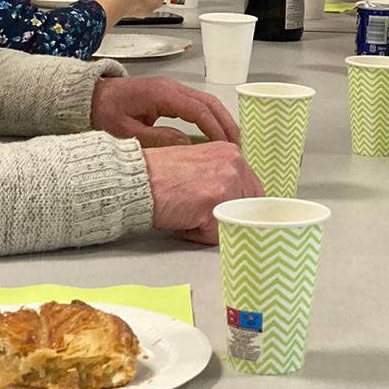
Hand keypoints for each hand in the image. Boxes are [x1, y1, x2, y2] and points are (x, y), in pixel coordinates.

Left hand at [91, 75, 240, 145]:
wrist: (89, 96)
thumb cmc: (103, 112)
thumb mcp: (126, 132)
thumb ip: (158, 139)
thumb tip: (187, 146)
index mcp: (163, 94)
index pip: (199, 110)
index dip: (216, 129)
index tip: (227, 147)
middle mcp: (172, 87)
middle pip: (210, 102)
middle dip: (227, 124)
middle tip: (239, 147)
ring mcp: (172, 89)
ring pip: (207, 102)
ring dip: (222, 120)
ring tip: (232, 143)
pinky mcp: (170, 94)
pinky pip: (198, 104)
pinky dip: (211, 118)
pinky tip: (216, 134)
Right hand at [144, 142, 261, 243]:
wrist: (136, 180)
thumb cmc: (159, 176)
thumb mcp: (200, 166)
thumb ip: (222, 178)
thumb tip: (237, 203)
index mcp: (231, 153)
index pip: (252, 191)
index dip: (233, 207)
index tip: (217, 209)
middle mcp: (234, 164)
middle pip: (246, 209)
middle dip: (223, 217)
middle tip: (197, 211)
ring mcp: (227, 182)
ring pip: (233, 221)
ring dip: (211, 226)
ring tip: (189, 212)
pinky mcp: (215, 201)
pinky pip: (216, 234)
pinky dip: (198, 235)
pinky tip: (183, 219)